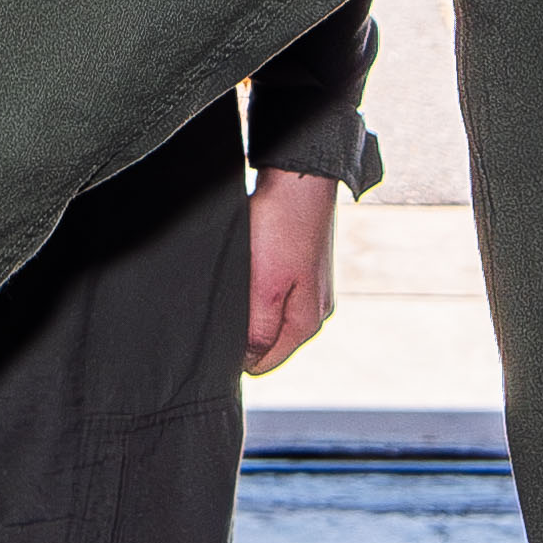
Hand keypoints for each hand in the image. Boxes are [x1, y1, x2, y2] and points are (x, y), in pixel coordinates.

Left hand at [243, 168, 342, 377]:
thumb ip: (259, 330)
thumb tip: (250, 363)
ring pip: (270, 315)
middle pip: (269, 341)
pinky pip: (275, 293)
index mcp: (308, 323)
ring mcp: (312, 290)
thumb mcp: (265, 287)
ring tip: (244, 274)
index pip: (265, 364)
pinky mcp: (304, 270)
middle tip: (232, 293)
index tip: (225, 323)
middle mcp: (316, 311)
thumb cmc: (281, 228)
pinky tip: (253, 262)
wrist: (299, 178)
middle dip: (246, 326)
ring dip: (252, 302)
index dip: (239, 352)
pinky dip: (259, 284)